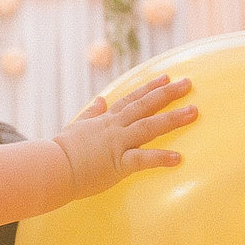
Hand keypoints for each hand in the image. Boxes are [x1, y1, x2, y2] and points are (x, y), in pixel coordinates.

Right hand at [53, 75, 195, 198]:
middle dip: (168, 94)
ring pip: (149, 126)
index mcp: (106, 120)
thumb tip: (100, 100)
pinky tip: (178, 158)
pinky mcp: (118, 163)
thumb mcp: (76, 126)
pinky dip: (160, 158)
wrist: (51, 167)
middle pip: (145, 106)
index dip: (150, 87)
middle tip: (188, 83)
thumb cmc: (61, 151)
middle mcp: (114, 127)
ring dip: (172, 118)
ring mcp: (117, 143)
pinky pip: (143, 159)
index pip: (132, 99)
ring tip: (193, 112)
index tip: (166, 77)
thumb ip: (91, 113)